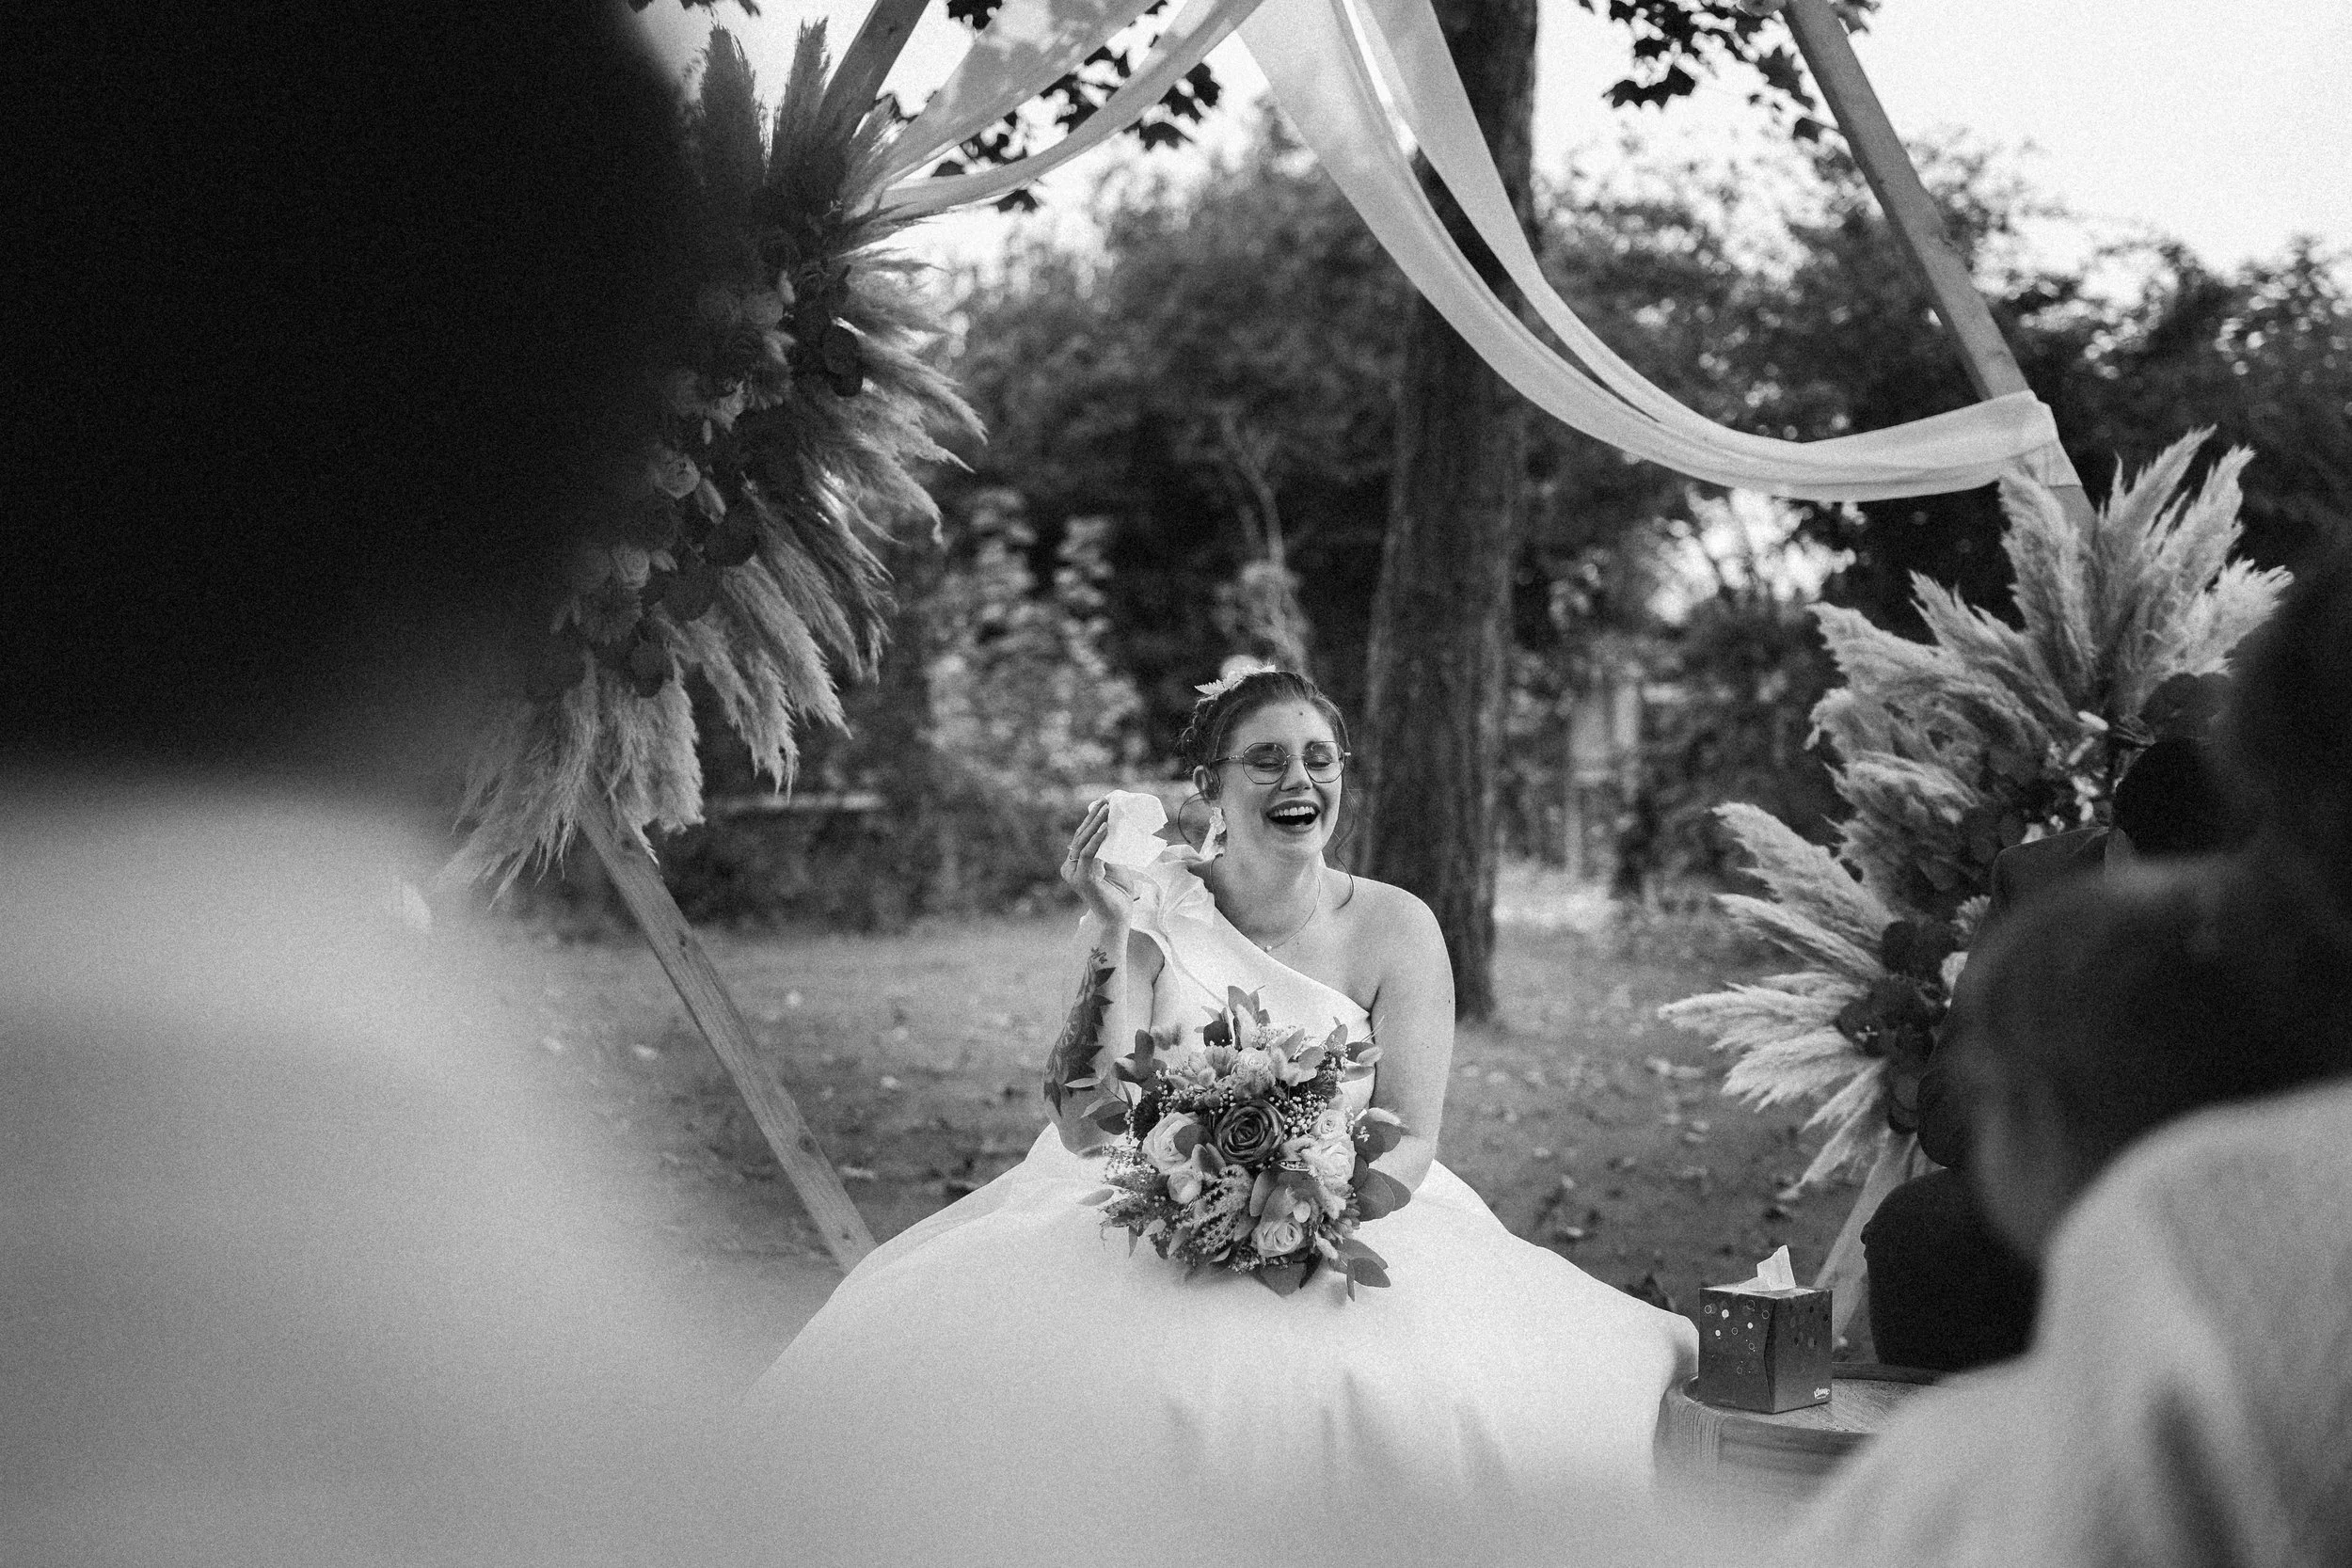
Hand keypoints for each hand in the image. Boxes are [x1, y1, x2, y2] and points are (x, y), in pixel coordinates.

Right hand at [1060, 797, 1135, 928]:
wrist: (1117, 919)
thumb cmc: (1117, 894)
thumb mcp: (1114, 866)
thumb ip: (1109, 850)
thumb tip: (1112, 828)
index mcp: (1075, 864)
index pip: (1081, 837)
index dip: (1091, 820)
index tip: (1103, 804)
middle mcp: (1069, 867)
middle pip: (1080, 836)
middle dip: (1093, 817)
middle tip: (1106, 801)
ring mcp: (1073, 873)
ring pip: (1082, 842)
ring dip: (1096, 824)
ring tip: (1107, 809)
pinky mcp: (1081, 879)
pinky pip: (1088, 854)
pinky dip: (1097, 840)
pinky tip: (1106, 828)